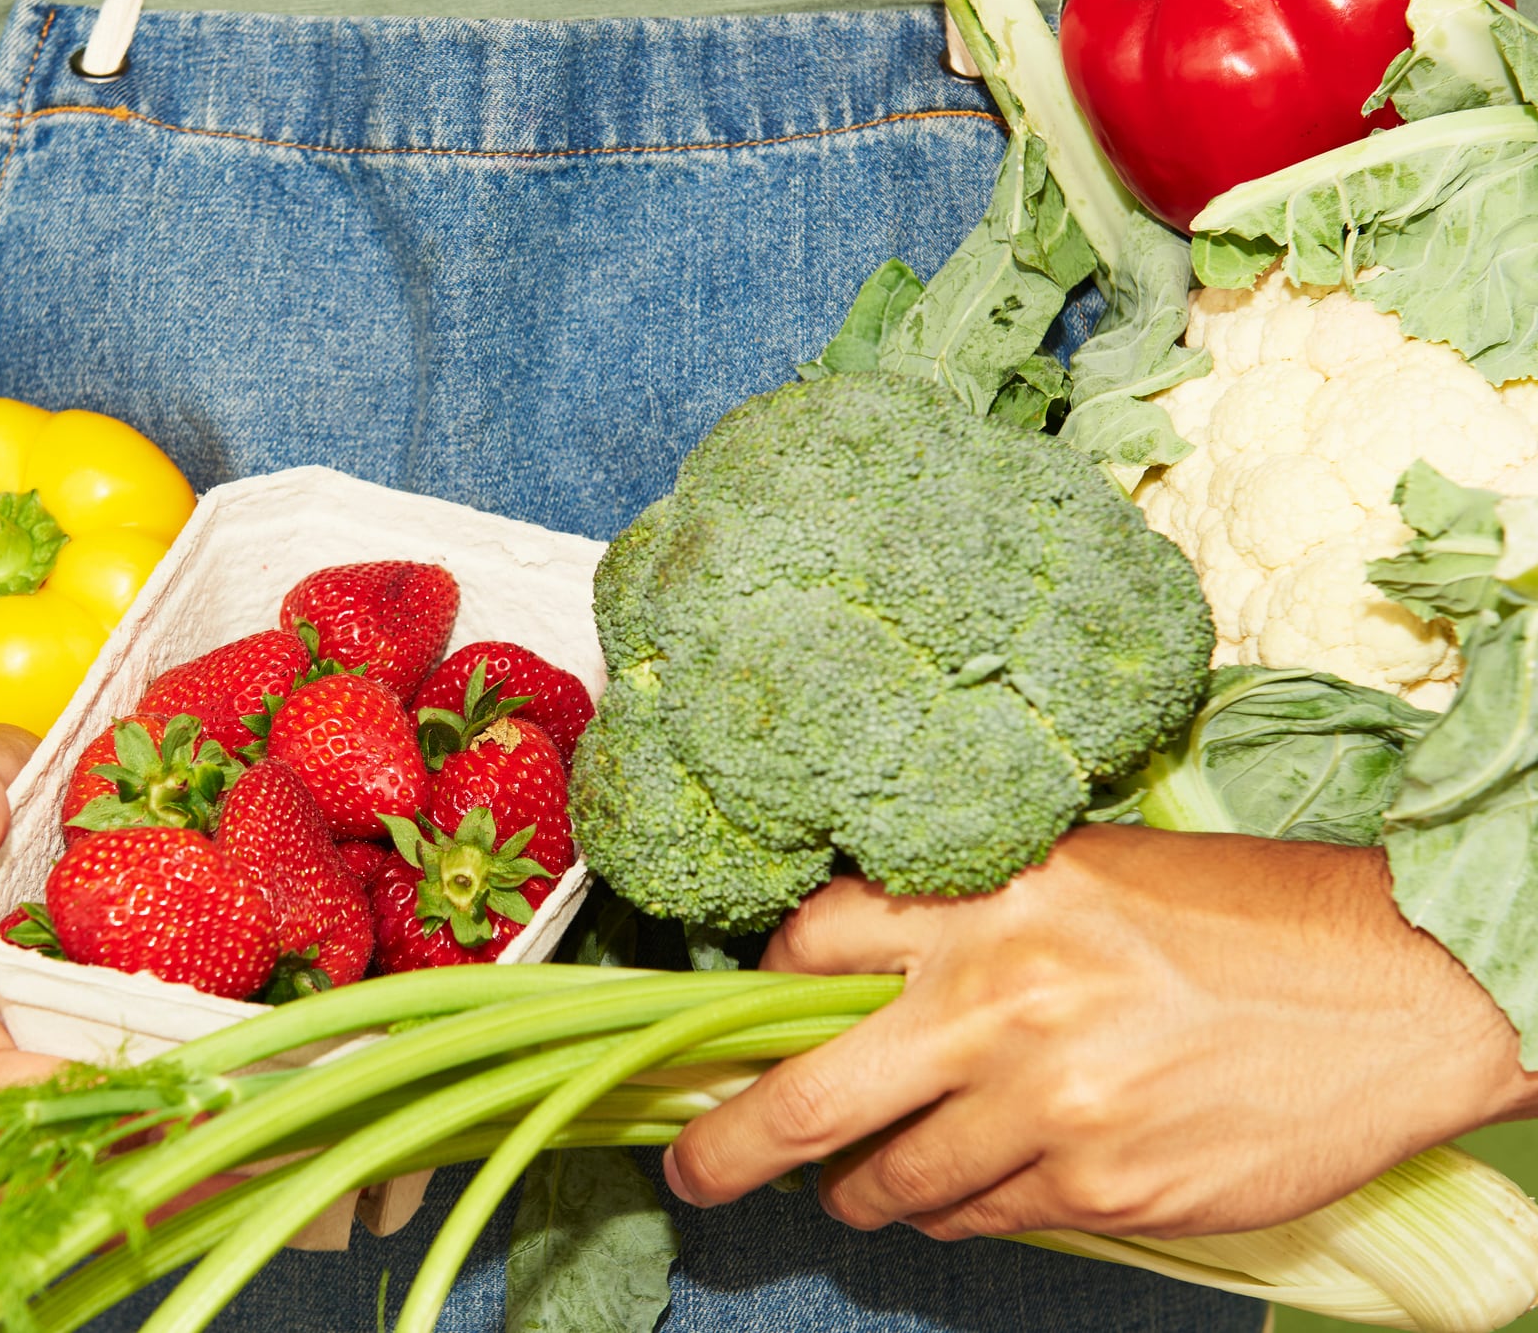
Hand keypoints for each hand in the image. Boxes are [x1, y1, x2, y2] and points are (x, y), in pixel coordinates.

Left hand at [665, 825, 1532, 1240]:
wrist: (1396, 990)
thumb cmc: (1237, 919)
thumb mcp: (1083, 871)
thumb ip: (965, 918)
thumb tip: (847, 981)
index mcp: (991, 892)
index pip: (812, 939)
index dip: (765, 984)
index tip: (749, 1015)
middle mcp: (1002, 997)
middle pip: (806, 1093)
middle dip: (727, 1145)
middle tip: (694, 1170)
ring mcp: (1049, 1103)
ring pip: (890, 1181)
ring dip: (859, 1190)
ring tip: (858, 1184)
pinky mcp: (1102, 1184)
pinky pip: (976, 1217)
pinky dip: (949, 1210)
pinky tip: (960, 1190)